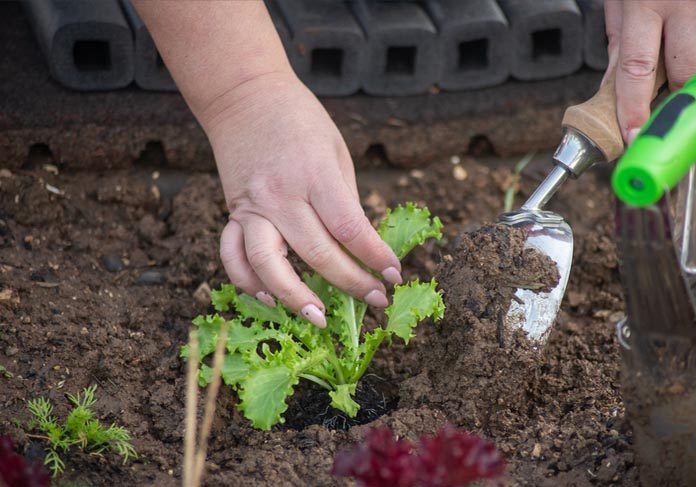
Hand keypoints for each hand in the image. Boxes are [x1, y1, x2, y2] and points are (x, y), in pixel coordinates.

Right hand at [203, 72, 402, 327]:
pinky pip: (233, 256)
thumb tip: (361, 247)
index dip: (374, 256)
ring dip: (293, 297)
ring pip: (267, 264)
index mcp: (315, 174)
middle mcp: (281, 195)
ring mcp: (252, 207)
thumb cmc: (300, 120)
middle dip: (351, 283)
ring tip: (319, 317)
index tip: (394, 274)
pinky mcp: (232, 213)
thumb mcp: (336, 151)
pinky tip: (269, 298)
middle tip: (375, 299)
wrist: (244, 95)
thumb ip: (344, 200)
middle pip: (317, 254)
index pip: (349, 228)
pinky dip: (247, 282)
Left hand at [603, 0, 695, 143]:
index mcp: (646, 3)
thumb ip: (619, 34)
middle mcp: (687, 4)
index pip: (637, 69)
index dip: (635, 108)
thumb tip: (614, 82)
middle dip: (679, 78)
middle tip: (672, 60)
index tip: (634, 137)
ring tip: (695, 19)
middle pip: (687, 71)